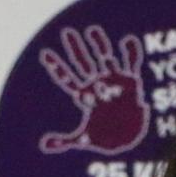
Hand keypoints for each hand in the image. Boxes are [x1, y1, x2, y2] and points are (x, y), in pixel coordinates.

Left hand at [36, 26, 150, 154]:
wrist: (129, 138)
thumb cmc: (106, 138)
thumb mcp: (84, 139)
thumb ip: (64, 141)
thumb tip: (44, 145)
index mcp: (85, 95)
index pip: (67, 79)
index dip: (56, 67)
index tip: (45, 54)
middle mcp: (97, 84)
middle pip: (84, 63)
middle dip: (76, 49)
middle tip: (67, 33)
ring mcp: (114, 81)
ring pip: (105, 58)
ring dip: (99, 45)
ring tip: (92, 31)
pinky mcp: (130, 82)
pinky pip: (130, 63)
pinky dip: (130, 52)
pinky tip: (127, 41)